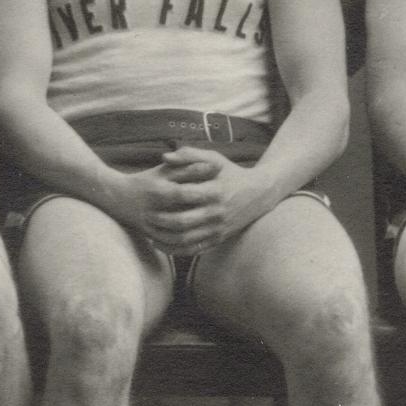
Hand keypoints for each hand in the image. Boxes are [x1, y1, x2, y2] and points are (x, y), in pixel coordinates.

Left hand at [145, 144, 272, 255]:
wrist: (259, 194)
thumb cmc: (231, 172)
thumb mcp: (214, 159)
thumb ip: (189, 155)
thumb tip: (164, 157)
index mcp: (214, 190)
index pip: (184, 195)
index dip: (163, 197)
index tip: (149, 195)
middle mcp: (217, 212)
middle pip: (182, 222)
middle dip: (160, 221)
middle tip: (146, 217)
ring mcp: (218, 228)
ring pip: (186, 240)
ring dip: (164, 239)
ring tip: (149, 233)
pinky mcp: (219, 239)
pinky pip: (194, 250)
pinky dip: (175, 250)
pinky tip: (161, 244)